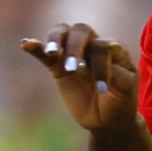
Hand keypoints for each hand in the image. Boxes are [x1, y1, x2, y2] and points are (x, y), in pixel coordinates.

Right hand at [22, 23, 138, 130]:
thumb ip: (113, 72)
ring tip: (51, 53)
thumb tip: (90, 63)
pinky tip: (26, 44)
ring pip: (63, 32)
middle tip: (73, 69)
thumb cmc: (121, 100)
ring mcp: (75, 55)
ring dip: (55, 40)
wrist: (108, 120)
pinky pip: (44, 53)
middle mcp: (94, 45)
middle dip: (75, 47)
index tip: (102, 89)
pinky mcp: (58, 68)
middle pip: (81, 30)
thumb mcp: (125, 88)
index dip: (101, 65)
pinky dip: (35, 47)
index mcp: (114, 49)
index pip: (103, 46)